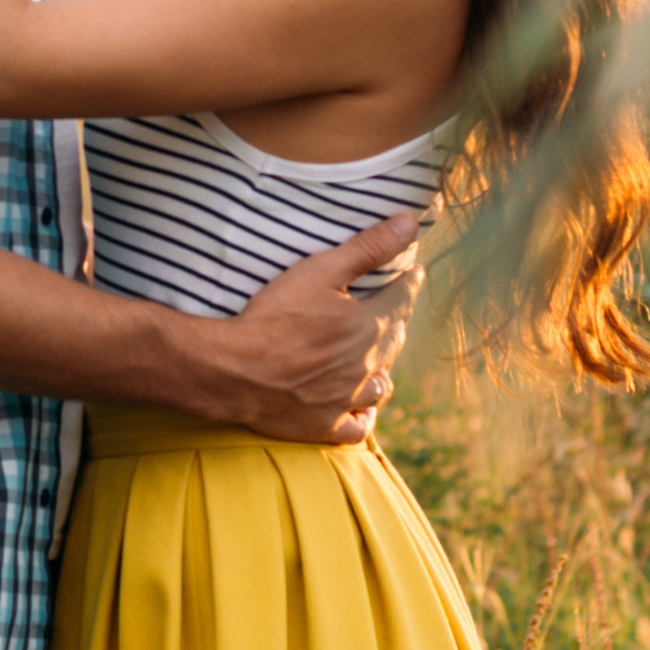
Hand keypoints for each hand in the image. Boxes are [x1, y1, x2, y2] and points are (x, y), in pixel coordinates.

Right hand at [193, 214, 422, 445]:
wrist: (236, 370)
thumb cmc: (275, 316)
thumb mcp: (319, 271)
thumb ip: (367, 248)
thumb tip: (409, 223)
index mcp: (370, 326)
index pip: (402, 299)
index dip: (409, 282)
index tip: (414, 272)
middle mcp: (368, 366)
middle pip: (394, 340)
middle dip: (396, 321)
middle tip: (392, 308)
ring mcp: (348, 399)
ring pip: (380, 385)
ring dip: (381, 368)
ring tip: (375, 357)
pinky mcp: (326, 425)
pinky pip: (358, 426)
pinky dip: (363, 415)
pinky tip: (361, 407)